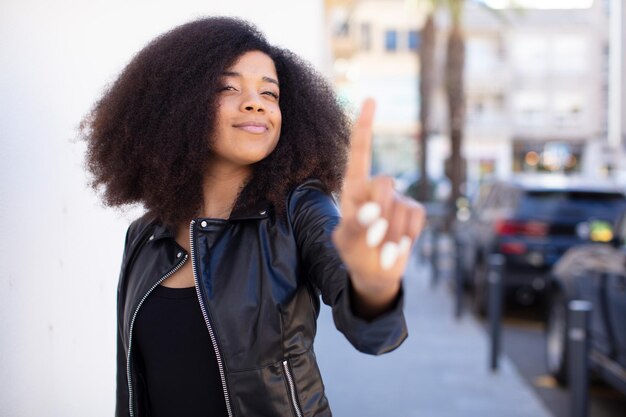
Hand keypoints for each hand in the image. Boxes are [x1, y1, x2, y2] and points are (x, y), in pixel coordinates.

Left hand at [332, 99, 425, 317]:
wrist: (374, 273)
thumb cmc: (354, 252)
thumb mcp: (346, 241)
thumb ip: (355, 226)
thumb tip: (375, 214)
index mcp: (354, 188)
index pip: (359, 151)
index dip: (365, 126)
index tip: (370, 99)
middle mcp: (376, 189)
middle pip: (384, 183)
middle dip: (379, 211)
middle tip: (372, 238)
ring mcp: (398, 200)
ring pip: (400, 207)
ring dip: (390, 234)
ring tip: (381, 249)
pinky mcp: (413, 213)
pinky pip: (414, 218)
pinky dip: (404, 237)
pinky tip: (395, 247)